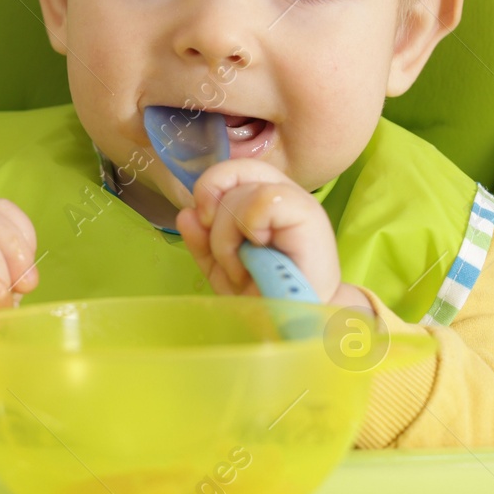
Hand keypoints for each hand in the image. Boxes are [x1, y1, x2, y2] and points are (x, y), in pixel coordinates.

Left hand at [175, 159, 344, 303]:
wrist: (295, 323)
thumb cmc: (265, 296)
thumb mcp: (222, 268)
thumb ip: (202, 241)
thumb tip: (186, 213)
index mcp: (262, 199)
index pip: (230, 171)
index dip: (208, 190)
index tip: (202, 223)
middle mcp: (281, 193)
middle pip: (233, 169)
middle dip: (212, 203)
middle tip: (215, 240)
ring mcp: (296, 201)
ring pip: (242, 191)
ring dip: (228, 235)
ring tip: (242, 266)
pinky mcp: (307, 213)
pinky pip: (263, 199)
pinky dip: (249, 228)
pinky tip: (258, 253)